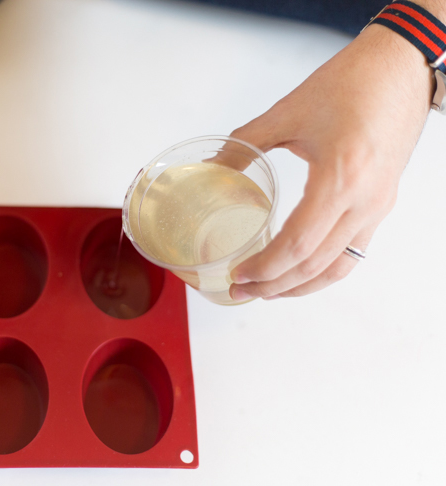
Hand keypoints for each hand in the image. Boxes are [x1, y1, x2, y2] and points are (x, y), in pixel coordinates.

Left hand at [227, 24, 434, 300]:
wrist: (400, 66)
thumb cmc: (350, 83)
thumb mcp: (288, 112)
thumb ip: (244, 144)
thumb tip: (212, 168)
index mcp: (341, 178)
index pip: (298, 244)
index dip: (265, 267)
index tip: (238, 274)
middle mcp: (365, 201)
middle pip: (315, 264)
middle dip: (274, 285)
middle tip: (241, 291)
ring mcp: (378, 206)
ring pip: (338, 266)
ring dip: (300, 286)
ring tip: (267, 291)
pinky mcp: (382, 203)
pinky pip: (353, 251)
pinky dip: (324, 270)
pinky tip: (300, 271)